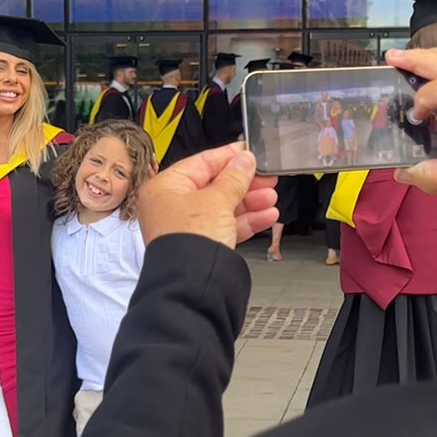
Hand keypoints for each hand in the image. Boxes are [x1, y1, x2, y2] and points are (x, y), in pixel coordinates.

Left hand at [139, 144, 277, 248]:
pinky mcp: (198, 245)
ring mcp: (184, 227)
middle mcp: (171, 206)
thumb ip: (234, 178)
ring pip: (222, 207)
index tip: (249, 152)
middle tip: (267, 177)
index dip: (229, 156)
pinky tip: (266, 216)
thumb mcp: (217, 200)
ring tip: (271, 198)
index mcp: (165, 187)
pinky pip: (224, 226)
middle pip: (214, 185)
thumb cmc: (189, 242)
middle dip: (245, 183)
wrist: (191, 284)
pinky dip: (245, 221)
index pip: (201, 162)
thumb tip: (244, 161)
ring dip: (250, 202)